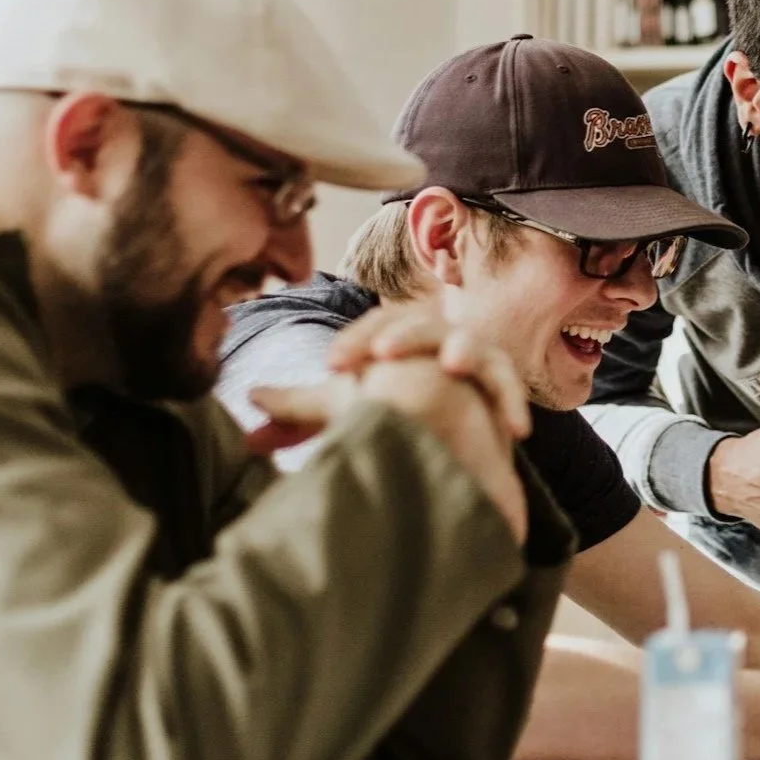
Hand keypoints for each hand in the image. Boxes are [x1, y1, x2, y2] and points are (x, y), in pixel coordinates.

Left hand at [246, 305, 529, 544]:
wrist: (448, 435)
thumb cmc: (392, 411)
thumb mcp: (344, 410)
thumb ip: (298, 409)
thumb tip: (246, 400)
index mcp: (395, 336)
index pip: (375, 324)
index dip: (355, 341)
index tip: (331, 367)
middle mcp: (434, 338)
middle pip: (420, 324)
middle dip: (402, 336)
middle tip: (381, 356)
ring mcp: (471, 359)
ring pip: (470, 344)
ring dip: (463, 351)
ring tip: (450, 364)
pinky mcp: (500, 389)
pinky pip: (509, 389)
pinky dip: (512, 402)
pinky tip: (512, 428)